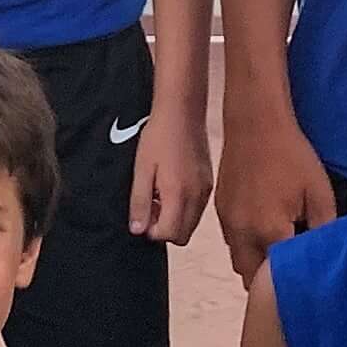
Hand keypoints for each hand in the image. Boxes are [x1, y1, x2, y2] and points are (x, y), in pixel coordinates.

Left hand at [126, 99, 211, 246]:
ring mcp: (206, 190)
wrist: (182, 111)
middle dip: (165, 229)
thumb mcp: (141, 169)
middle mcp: (197, 196)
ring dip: (174, 219)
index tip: (142, 214)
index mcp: (179, 194)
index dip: (152, 231)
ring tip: (159, 195)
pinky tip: (171, 187)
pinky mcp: (209, 182)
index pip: (169, 234)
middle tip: (150, 207)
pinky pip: (197, 209)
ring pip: (191, 224)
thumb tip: (138, 230)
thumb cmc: (159, 136)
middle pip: (183, 235)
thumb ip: (140, 202)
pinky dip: (184, 208)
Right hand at [216, 103, 336, 282]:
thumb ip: (325, 230)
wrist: (255, 122)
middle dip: (271, 279)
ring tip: (280, 247)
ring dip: (256, 263)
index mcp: (270, 232)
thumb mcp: (319, 193)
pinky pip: (232, 242)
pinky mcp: (220, 211)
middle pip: (253, 277)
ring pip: (239, 261)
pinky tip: (265, 228)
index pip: (281, 275)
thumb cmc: (292, 155)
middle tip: (294, 267)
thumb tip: (327, 256)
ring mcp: (227, 223)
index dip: (297, 276)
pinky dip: (246, 245)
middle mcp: (243, 234)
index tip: (311, 273)